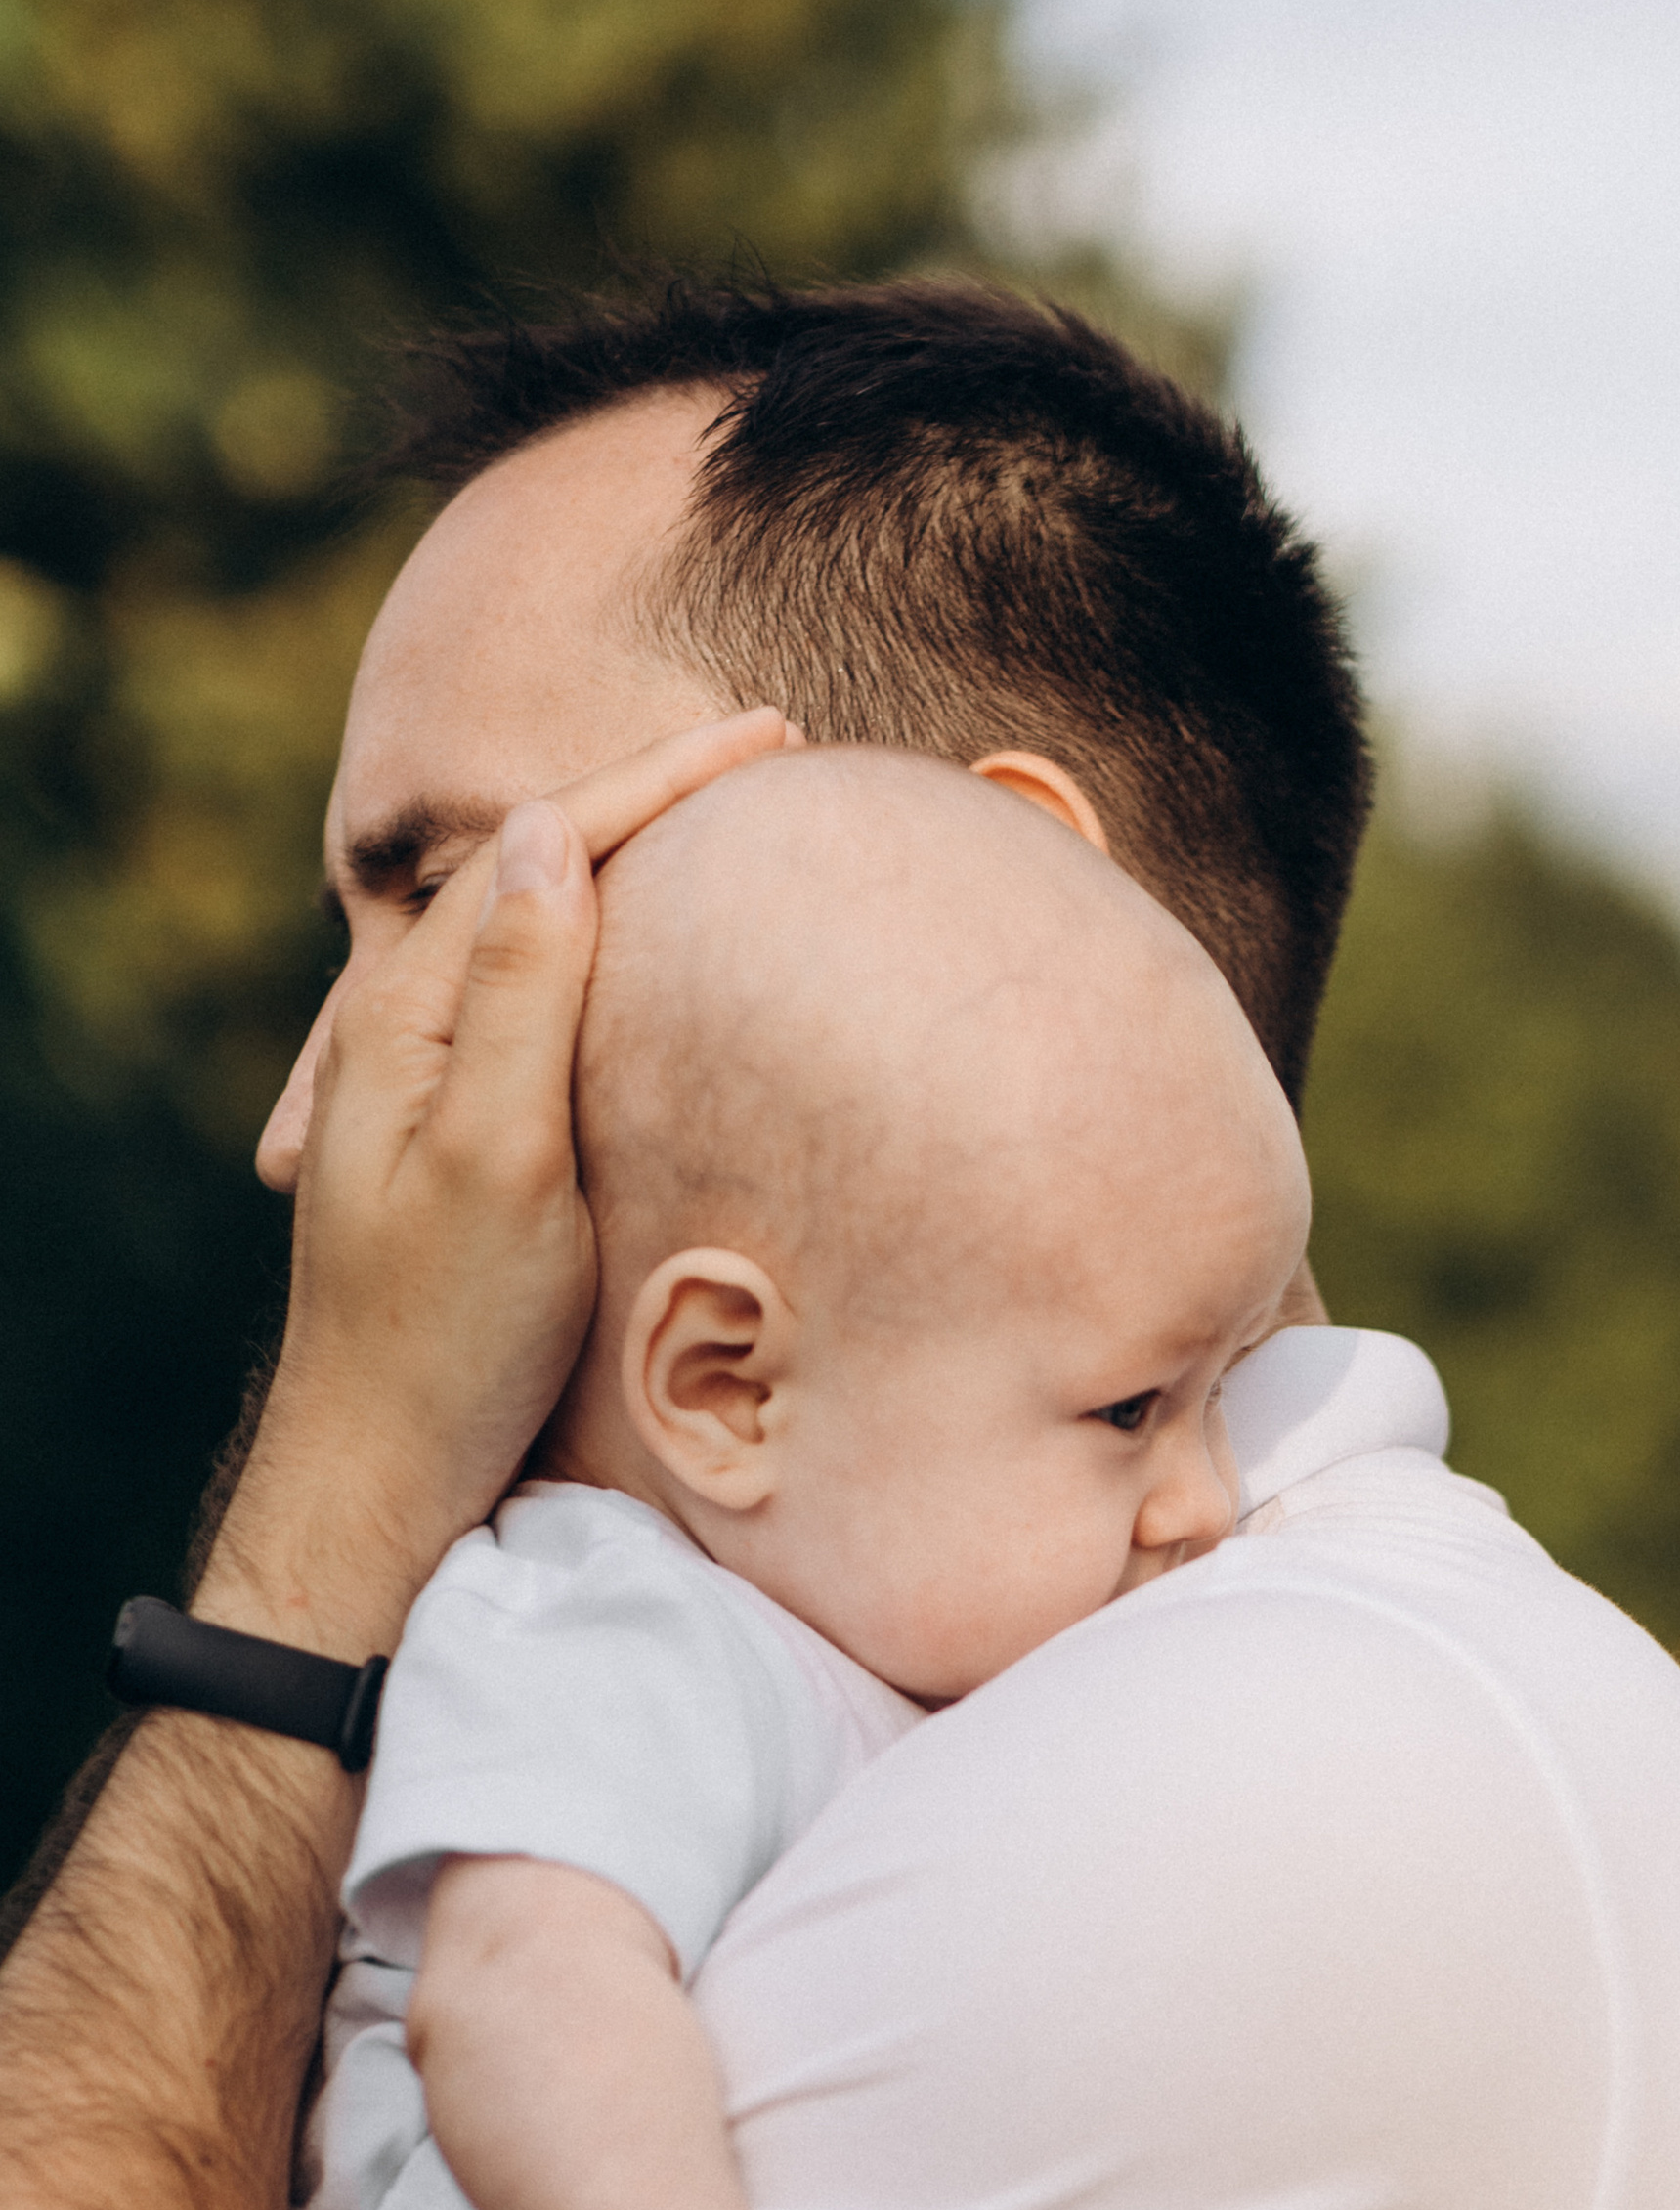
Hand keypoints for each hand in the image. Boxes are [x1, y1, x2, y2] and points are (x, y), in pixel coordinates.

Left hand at [207, 707, 796, 1652]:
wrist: (386, 1470)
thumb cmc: (443, 1335)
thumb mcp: (492, 1156)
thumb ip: (519, 993)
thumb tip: (544, 831)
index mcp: (411, 1020)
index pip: (544, 853)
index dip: (655, 785)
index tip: (764, 739)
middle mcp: (414, 1037)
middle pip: (540, 875)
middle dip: (654, 806)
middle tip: (763, 754)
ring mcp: (440, 1091)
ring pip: (544, 938)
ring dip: (638, 874)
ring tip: (728, 834)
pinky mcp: (473, 1147)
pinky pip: (549, 1009)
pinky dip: (621, 961)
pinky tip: (663, 975)